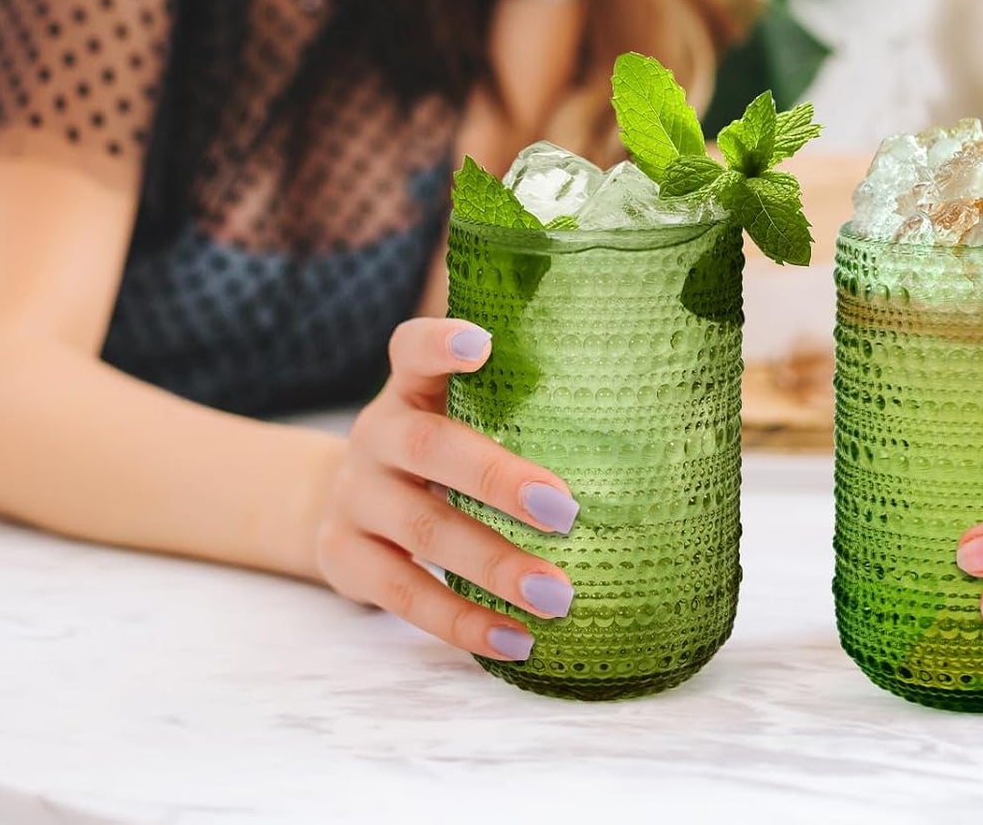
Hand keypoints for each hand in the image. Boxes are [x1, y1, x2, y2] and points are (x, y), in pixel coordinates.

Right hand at [315, 317, 579, 660]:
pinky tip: (515, 640)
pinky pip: (404, 595)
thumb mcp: (459, 417)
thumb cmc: (441, 454)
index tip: (483, 344)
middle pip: (429, 448)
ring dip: (494, 566)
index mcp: (410, 388)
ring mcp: (354, 496)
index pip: (413, 348)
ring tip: (557, 595)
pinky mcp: (342, 558)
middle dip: (498, 480)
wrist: (341, 502)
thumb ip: (519, 410)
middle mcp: (376, 433)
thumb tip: (642, 435)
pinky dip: (461, 622)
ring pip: (422, 530)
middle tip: (566, 510)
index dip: (443, 343)